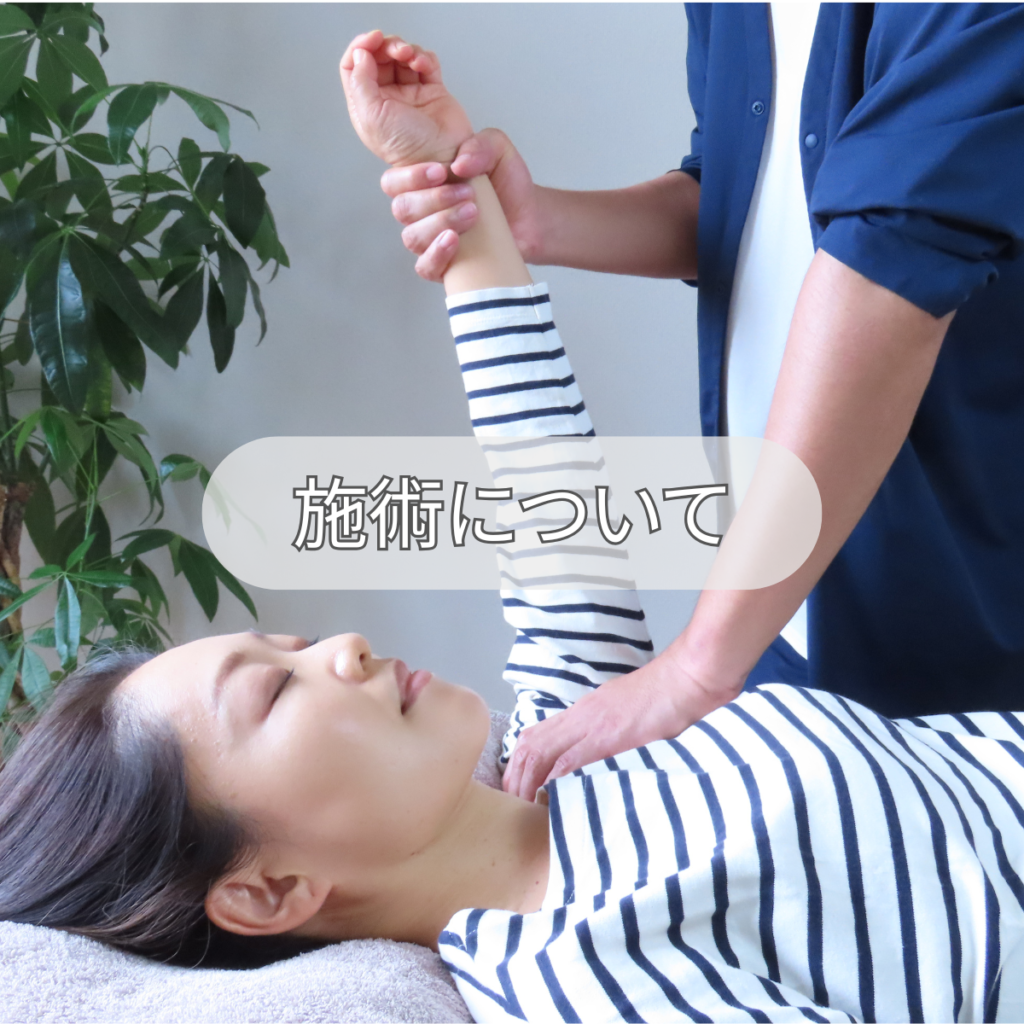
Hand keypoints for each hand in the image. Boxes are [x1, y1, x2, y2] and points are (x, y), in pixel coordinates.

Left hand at [340, 30, 473, 166]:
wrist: (442, 159)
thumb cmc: (408, 148)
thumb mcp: (372, 117)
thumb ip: (360, 83)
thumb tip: (360, 54)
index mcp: (368, 105)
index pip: (354, 66)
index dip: (361, 47)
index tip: (372, 39)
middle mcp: (387, 97)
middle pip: (379, 57)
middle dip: (386, 46)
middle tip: (397, 50)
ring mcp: (410, 93)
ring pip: (402, 56)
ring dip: (406, 49)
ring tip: (412, 58)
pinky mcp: (432, 90)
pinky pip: (426, 63)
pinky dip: (424, 58)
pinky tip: (424, 65)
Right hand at [381, 129, 541, 280]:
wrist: (530, 218)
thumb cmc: (508, 185)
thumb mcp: (498, 151)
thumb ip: (480, 145)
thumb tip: (458, 164)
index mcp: (423, 183)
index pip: (393, 182)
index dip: (410, 177)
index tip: (441, 172)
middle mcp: (421, 212)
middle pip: (402, 209)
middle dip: (434, 199)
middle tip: (467, 194)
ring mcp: (430, 240)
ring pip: (413, 236)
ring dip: (441, 222)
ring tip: (472, 214)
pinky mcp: (444, 265)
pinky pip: (425, 266)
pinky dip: (436, 255)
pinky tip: (454, 241)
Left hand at [501, 644, 742, 801]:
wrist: (689, 676)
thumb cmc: (668, 695)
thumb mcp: (629, 711)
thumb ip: (609, 729)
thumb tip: (600, 754)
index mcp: (585, 710)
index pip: (536, 734)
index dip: (518, 761)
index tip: (516, 785)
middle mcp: (581, 715)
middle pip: (529, 744)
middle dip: (514, 775)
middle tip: (509, 802)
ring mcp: (593, 724)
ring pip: (541, 752)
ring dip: (527, 781)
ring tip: (521, 806)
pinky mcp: (609, 737)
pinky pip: (570, 760)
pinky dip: (553, 780)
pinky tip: (547, 798)